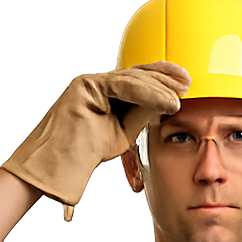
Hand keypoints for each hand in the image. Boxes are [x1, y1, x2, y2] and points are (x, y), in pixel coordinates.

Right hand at [0, 62, 190, 218]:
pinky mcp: (85, 86)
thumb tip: (166, 104)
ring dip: (159, 87)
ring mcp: (90, 83)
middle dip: (165, 78)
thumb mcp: (121, 135)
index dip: (162, 80)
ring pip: (131, 78)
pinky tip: (164, 100)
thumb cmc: (80, 157)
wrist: (54, 167)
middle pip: (137, 74)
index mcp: (105, 94)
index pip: (138, 81)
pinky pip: (121, 85)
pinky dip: (145, 92)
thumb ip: (140, 117)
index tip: (185, 86)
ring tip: (179, 98)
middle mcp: (97, 84)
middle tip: (188, 84)